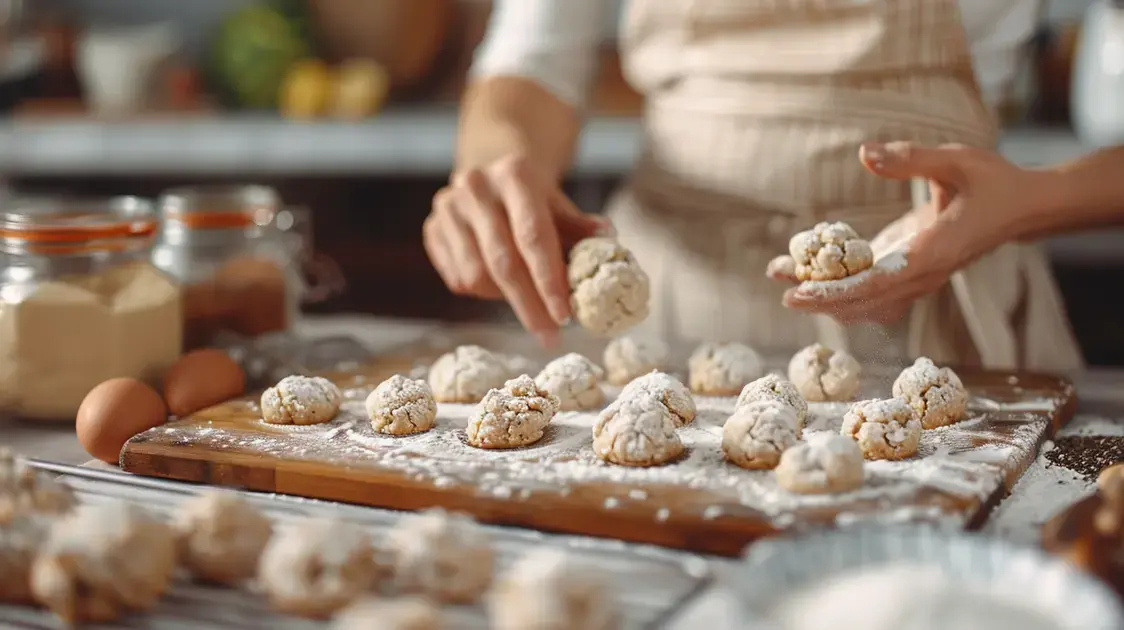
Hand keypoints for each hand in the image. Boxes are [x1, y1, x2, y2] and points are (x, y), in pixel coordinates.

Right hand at [423, 155, 609, 346]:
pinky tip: (499, 285)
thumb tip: (608, 239)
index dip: (549, 280)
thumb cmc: (533, 201)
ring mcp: (448, 208)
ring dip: (504, 299)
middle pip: (504, 262)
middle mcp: (476, 187)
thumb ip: (578, 228)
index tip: (565, 316)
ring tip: (526, 301)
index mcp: (515, 175)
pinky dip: (482, 292)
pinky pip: (458, 279)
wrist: (491, 177)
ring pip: (477, 275)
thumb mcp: (558, 206)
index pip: (533, 236)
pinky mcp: (431, 228)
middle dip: (530, 306)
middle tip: (549, 336)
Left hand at [768, 142, 1035, 323]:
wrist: (1022, 208)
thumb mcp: (955, 160)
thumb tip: (865, 154)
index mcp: (934, 252)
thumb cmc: (993, 181)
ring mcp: (919, 279)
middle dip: (821, 298)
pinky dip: (843, 290)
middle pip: (865, 300)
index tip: (801, 292)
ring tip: (784, 274)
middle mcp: (925, 275)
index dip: (836, 291)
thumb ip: (910, 159)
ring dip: (826, 294)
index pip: (877, 283)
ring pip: (867, 302)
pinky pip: (874, 293)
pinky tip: (810, 275)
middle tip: (780, 288)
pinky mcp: (913, 273)